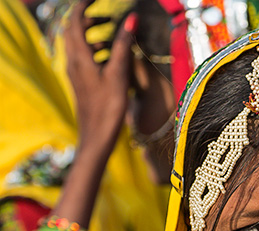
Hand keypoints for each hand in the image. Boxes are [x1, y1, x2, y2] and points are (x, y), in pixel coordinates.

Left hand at [63, 1, 136, 156]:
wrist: (96, 135)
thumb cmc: (108, 107)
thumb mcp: (118, 74)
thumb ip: (123, 45)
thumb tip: (130, 19)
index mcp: (79, 56)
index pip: (76, 20)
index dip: (85, 5)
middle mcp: (73, 61)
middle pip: (74, 30)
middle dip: (89, 20)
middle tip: (108, 18)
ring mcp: (75, 72)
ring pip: (79, 44)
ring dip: (93, 36)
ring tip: (114, 38)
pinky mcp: (81, 81)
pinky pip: (84, 58)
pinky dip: (96, 51)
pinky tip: (112, 59)